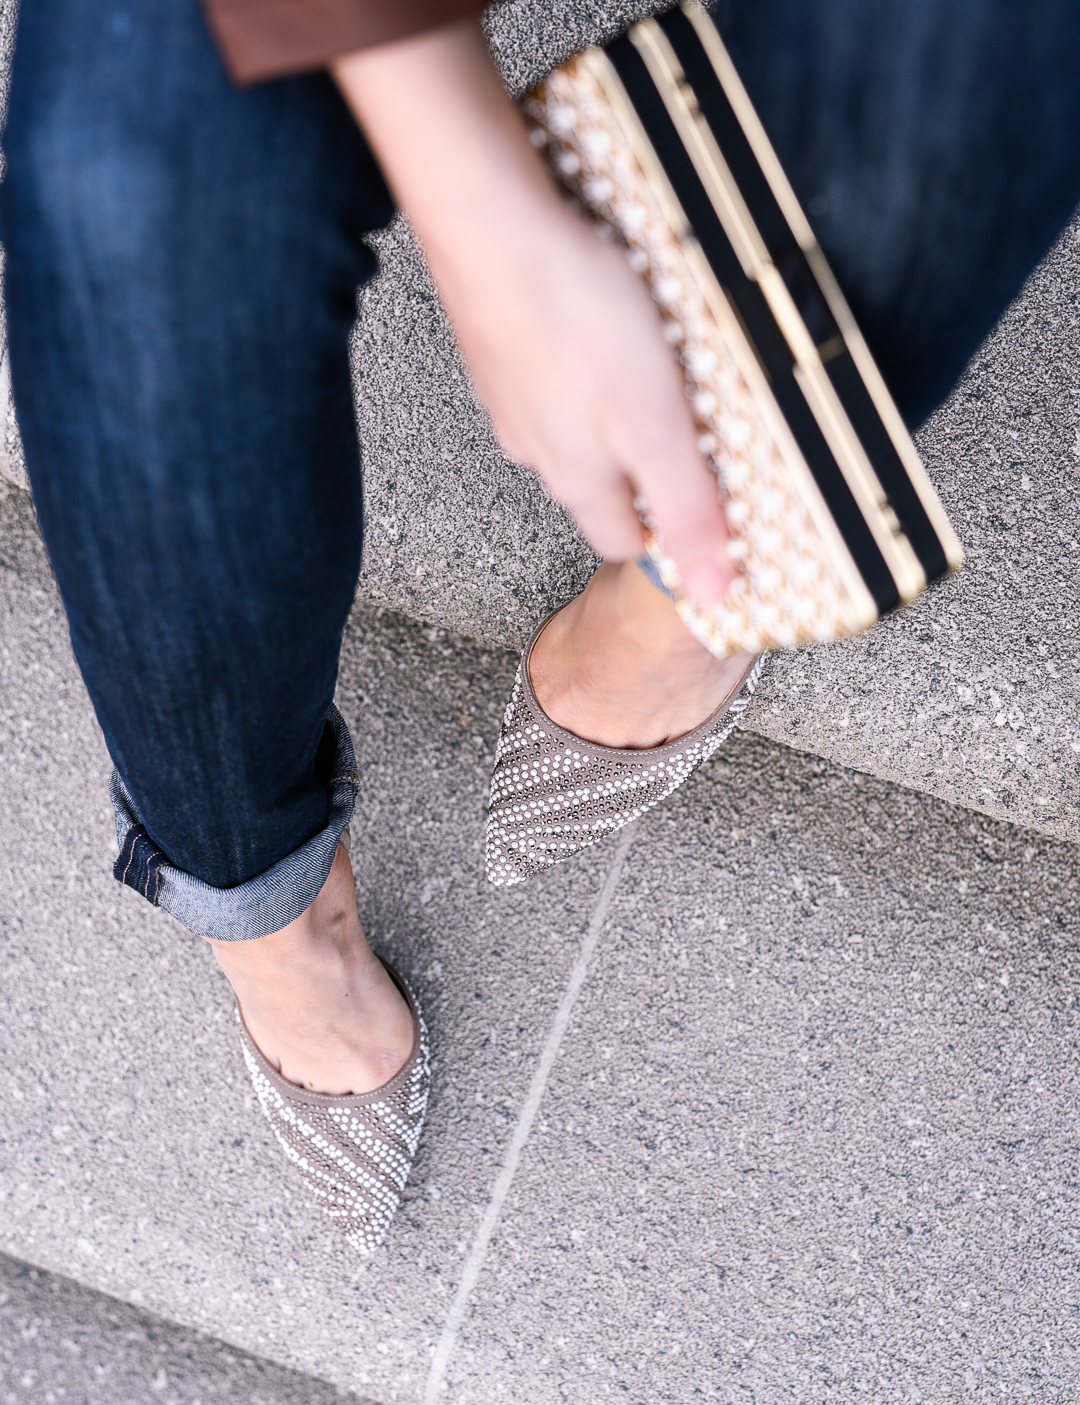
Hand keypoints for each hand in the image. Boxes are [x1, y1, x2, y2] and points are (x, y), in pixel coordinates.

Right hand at [333, 21, 732, 604]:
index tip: (701, 528)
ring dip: (608, 426)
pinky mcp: (504, 348)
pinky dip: (579, 374)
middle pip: (597, 488)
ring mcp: (514, 399)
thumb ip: (685, 507)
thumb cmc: (574, 316)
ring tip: (646, 394)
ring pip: (570, 434)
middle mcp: (538, 448)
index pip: (624, 540)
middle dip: (640, 482)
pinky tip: (594, 342)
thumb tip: (711, 589)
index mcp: (579, 477)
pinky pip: (550, 381)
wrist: (495, 226)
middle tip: (685, 455)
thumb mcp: (656, 425)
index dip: (666, 540)